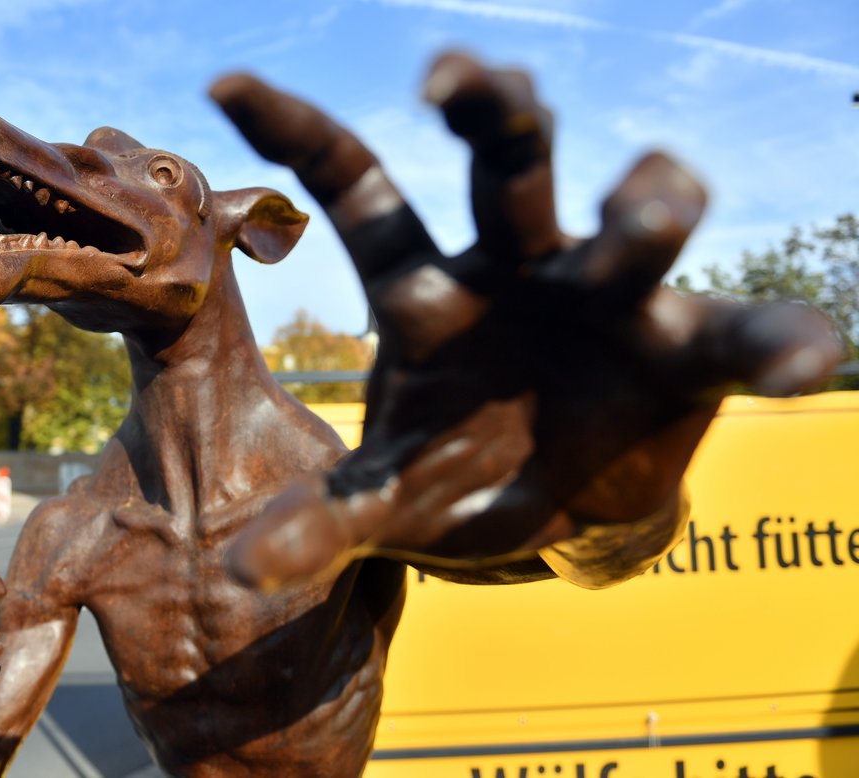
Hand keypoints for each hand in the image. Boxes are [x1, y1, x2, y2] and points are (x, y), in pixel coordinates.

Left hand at [211, 52, 841, 587]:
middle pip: (504, 171)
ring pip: (630, 222)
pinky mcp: (689, 346)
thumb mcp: (388, 500)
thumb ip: (324, 523)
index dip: (299, 136)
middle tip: (458, 85)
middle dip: (493, 117)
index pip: (360, 193)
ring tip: (652, 204)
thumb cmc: (462, 473)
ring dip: (647, 201)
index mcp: (427, 292)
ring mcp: (608, 296)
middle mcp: (517, 268)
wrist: (563, 503)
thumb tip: (237, 576)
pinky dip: (772, 348)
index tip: (225, 85)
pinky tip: (808, 364)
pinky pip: (739, 338)